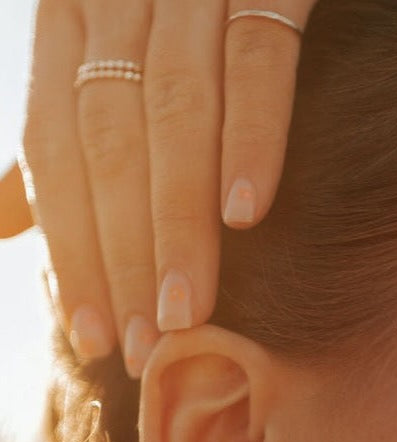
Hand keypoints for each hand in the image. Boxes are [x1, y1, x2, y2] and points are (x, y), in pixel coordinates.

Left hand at [8, 0, 316, 376]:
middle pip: (109, 140)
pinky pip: (260, 57)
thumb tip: (0, 218)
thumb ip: (66, 133)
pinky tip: (246, 213)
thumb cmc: (197, 17)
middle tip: (143, 344)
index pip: (54, 146)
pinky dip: (252, 136)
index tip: (90, 335)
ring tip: (186, 311)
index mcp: (72, 16)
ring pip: (174, 111)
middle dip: (122, 253)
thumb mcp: (115, 59)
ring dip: (177, 221)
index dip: (70, 247)